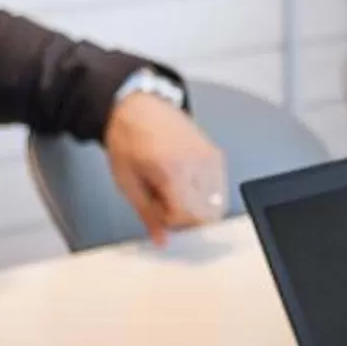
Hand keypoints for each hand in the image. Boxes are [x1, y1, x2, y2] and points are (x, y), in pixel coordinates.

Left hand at [103, 91, 227, 245]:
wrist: (139, 107)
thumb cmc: (128, 137)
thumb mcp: (126, 181)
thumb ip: (147, 214)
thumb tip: (161, 238)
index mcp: (172, 170)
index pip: (189, 216)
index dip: (172, 222)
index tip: (159, 215)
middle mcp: (197, 163)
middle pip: (208, 214)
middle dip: (187, 218)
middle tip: (166, 205)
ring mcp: (210, 158)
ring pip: (218, 204)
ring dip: (198, 207)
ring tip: (174, 192)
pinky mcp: (215, 154)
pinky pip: (220, 188)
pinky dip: (205, 194)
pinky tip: (184, 183)